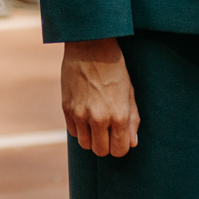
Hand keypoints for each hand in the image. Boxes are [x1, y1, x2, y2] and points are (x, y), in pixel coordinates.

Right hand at [62, 39, 140, 157]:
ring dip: (91, 138)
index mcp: (118, 115)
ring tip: (96, 123)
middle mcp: (98, 118)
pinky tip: (85, 114)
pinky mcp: (66, 108)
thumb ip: (132, 120)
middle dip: (106, 145)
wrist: (90, 47)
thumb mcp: (129, 92)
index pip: (119, 150)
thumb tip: (132, 143)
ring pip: (85, 144)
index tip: (120, 139)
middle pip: (101, 151)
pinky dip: (80, 128)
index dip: (120, 146)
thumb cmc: (114, 68)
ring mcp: (80, 114)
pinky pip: (73, 132)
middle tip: (108, 132)